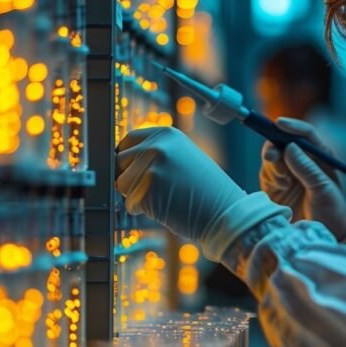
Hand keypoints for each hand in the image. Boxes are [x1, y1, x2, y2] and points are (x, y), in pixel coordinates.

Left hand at [116, 127, 245, 243]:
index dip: (128, 160)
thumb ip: (155, 153)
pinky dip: (144, 210)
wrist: (226, 213)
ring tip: (165, 197)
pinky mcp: (147, 188)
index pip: (127, 141)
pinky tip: (168, 207)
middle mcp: (156, 145)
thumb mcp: (182, 158)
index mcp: (166, 133)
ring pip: (121, 184)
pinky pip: (130, 203)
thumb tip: (120, 159)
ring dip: (136, 196)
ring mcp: (151, 165)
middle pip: (119, 162)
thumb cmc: (205, 191)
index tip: (137, 173)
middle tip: (158, 189)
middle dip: (130, 178)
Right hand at [259, 118, 345, 240]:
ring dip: (274, 167)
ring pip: (272, 159)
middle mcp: (303, 162)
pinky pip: (266, 175)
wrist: (324, 237)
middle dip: (275, 146)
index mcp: (320, 157)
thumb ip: (307, 168)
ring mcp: (288, 174)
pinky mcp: (275, 188)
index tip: (279, 124)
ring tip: (283, 183)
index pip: (305, 134)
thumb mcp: (323, 190)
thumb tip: (290, 147)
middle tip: (272, 157)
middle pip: (283, 142)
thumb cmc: (332, 213)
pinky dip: (270, 179)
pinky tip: (279, 189)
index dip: (292, 126)